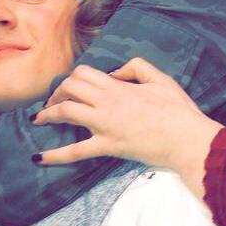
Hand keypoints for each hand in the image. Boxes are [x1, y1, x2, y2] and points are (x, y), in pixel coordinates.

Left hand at [33, 57, 222, 179]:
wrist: (188, 139)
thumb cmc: (179, 111)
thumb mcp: (161, 79)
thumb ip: (136, 67)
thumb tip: (116, 72)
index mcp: (119, 86)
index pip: (83, 73)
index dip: (71, 78)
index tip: (68, 88)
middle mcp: (107, 102)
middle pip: (69, 87)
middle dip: (56, 93)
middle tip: (52, 103)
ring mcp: (105, 124)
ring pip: (66, 111)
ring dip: (48, 114)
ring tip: (38, 119)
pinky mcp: (108, 146)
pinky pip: (76, 151)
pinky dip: (54, 155)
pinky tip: (38, 158)